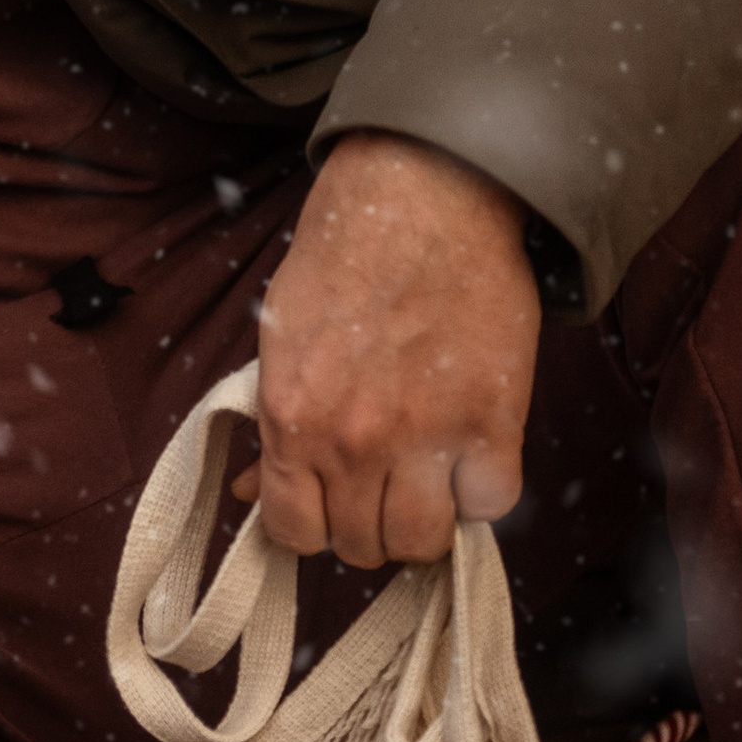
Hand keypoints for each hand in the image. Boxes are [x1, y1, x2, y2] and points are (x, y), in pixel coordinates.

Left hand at [246, 130, 539, 565]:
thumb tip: (250, 489)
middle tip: (381, 481)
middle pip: (360, 546)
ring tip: (426, 477)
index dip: (311, 525)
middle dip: (369, 522)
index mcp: (291, 416)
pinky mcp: (492, 422)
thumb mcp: (282, 335)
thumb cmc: (345, 254)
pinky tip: (469, 454)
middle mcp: (352, 440)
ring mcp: (424, 436)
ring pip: (423, 543)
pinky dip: (481, 491)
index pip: (292, 533)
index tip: (328, 503)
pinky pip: (489, 504)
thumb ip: (271, 421)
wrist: (422, 194)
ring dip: (424, 520)